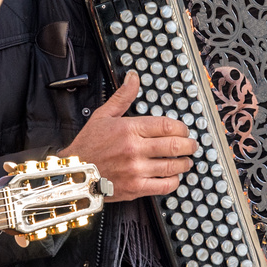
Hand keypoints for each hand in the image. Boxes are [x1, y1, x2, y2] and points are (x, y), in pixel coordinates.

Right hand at [60, 72, 195, 200]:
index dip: (181, 128)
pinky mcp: (135, 188)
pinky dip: (174, 181)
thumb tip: (133, 78)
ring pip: (172, 166)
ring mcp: (136, 170)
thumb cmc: (89, 144)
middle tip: (192, 145)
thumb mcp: (103, 115)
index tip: (184, 130)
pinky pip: (163, 186)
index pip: (166, 126)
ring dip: (184, 163)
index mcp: (129, 129)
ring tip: (186, 161)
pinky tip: (173, 176)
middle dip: (189, 145)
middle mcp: (134, 149)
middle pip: (174, 146)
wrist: (75, 172)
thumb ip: (123, 96)